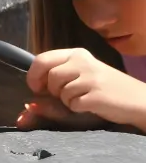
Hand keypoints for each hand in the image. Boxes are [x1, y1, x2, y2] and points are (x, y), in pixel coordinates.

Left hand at [24, 48, 145, 128]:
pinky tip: (90, 105)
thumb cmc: (105, 88)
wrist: (138, 99)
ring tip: (81, 99)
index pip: (42, 59)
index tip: (36, 87)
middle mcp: (82, 61)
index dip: (34, 75)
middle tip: (60, 96)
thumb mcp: (81, 76)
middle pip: (50, 76)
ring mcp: (90, 77)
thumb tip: (28, 99)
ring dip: (66, 100)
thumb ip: (56, 80)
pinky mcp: (97, 95)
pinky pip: (73, 104)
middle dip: (51, 90)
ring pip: (60, 91)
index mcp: (76, 53)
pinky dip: (77, 109)